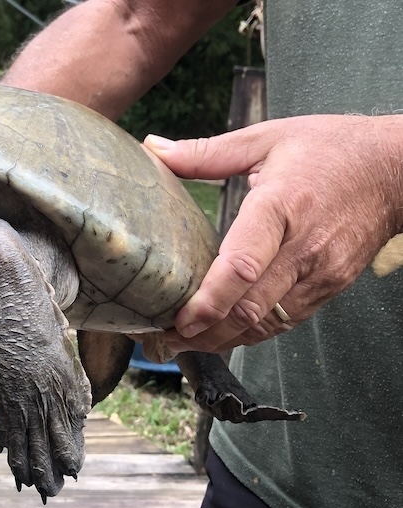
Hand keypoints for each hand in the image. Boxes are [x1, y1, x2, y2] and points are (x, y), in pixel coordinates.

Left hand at [143, 114, 402, 352]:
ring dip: (223, 340)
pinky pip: (285, 321)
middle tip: (162, 341)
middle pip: (250, 307)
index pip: (242, 265)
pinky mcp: (329, 287)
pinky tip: (221, 337)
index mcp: (280, 207)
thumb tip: (153, 149)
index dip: (209, 300)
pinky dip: (251, 334)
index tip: (177, 319)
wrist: (397, 170)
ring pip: (266, 323)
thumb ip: (206, 152)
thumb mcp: (266, 139)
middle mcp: (302, 248)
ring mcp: (320, 273)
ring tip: (182, 345)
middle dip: (204, 332)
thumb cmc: (330, 150)